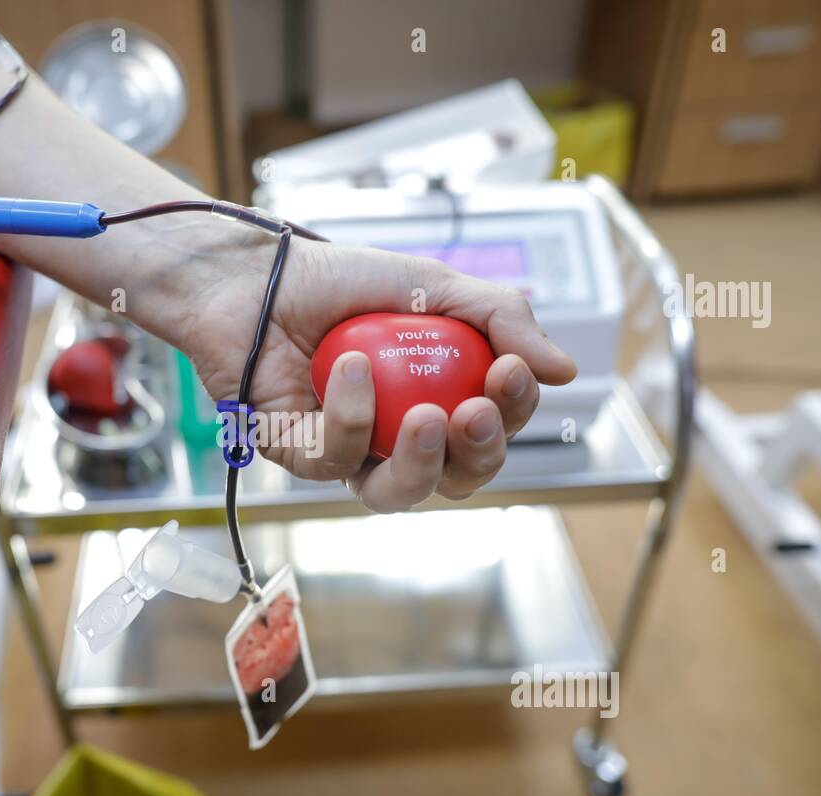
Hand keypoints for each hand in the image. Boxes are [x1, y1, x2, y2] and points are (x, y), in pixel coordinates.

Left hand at [177, 237, 577, 512]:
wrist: (258, 276)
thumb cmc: (340, 281)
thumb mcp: (433, 286)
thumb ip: (501, 318)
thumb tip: (563, 371)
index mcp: (437, 400)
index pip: (491, 429)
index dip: (511, 415)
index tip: (510, 371)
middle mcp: (396, 435)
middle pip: (456, 478)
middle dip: (477, 454)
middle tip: (473, 411)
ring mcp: (349, 451)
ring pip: (400, 494)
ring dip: (422, 461)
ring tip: (425, 415)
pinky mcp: (300, 456)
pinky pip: (336, 461)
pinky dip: (351, 416)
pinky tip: (350, 369)